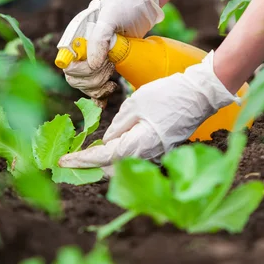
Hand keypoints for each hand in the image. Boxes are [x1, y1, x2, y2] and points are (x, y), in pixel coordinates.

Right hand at [58, 0, 163, 101]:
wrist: (142, 6)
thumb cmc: (124, 5)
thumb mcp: (110, 17)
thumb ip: (99, 39)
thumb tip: (92, 65)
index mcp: (76, 37)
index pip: (67, 64)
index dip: (81, 71)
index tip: (100, 65)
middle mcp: (81, 49)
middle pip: (75, 78)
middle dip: (93, 79)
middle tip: (110, 68)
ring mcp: (93, 58)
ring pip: (85, 85)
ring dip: (98, 86)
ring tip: (113, 73)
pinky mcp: (105, 66)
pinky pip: (95, 86)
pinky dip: (99, 95)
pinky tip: (106, 98)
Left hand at [59, 52, 238, 169]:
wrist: (201, 95)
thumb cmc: (168, 95)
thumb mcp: (136, 103)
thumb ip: (119, 125)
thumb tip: (109, 139)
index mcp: (138, 144)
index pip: (103, 157)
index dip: (81, 160)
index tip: (63, 161)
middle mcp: (148, 156)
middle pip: (113, 168)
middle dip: (93, 164)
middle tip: (75, 155)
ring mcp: (158, 156)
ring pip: (125, 164)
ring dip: (107, 160)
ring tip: (92, 149)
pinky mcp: (164, 151)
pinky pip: (138, 157)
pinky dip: (123, 154)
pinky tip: (116, 143)